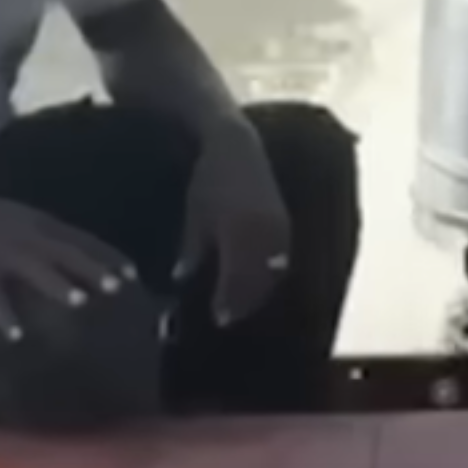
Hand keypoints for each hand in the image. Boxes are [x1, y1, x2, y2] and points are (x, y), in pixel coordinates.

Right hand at [0, 192, 137, 341]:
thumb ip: (40, 233)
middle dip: (92, 269)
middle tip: (118, 287)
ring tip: (79, 302)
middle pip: (65, 252)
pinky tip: (16, 336)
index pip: (79, 238)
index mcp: (35, 222)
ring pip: (35, 269)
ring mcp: (0, 252)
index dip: (106, 254)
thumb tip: (66, 252)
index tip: (132, 271)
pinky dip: (4, 317)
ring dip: (58, 285)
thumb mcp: (15, 216)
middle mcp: (24, 235)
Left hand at [184, 116, 291, 325]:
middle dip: (242, 303)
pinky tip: (255, 284)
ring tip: (240, 306)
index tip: (217, 318)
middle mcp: (263, 230)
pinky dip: (269, 276)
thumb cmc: (208, 181)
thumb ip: (190, 250)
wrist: (238, 148)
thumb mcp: (194, 215)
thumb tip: (180, 279)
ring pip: (273, 273)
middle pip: (257, 280)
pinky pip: (282, 260)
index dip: (228, 301)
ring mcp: (279, 227)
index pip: (236, 277)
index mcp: (237, 229)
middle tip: (226, 318)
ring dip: (257, 292)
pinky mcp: (286, 224)